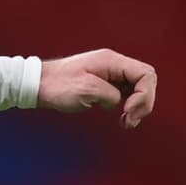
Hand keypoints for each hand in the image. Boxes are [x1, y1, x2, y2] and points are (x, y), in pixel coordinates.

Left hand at [38, 48, 156, 129]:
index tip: (128, 110)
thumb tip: (121, 101)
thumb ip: (111, 95)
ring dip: (138, 106)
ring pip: (139, 88)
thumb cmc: (59, 86)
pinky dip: (129, 106)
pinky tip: (122, 117)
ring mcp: (111, 73)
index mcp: (112, 62)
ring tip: (126, 122)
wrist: (39, 84)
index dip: (144, 95)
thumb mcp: (87, 90)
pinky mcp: (106, 83)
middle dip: (144, 102)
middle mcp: (114, 65)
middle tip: (130, 120)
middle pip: (146, 80)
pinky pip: (128, 93)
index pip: (146, 74)